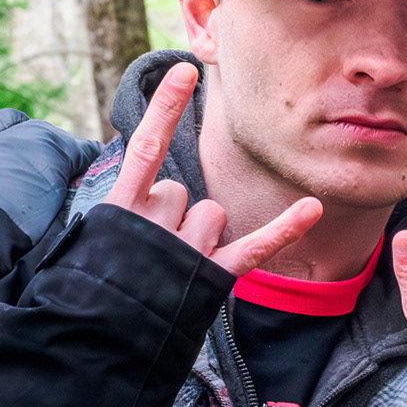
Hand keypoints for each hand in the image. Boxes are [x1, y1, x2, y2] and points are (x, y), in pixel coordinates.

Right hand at [104, 61, 321, 275]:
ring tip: (171, 272)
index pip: (147, 145)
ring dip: (201, 240)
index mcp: (120, 206)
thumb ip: (135, 203)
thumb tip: (166, 190)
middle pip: (188, 196)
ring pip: (212, 217)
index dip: (166, 108)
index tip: (186, 70)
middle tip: (154, 255)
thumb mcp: (101, 235)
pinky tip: (313, 208)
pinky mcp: (208, 276)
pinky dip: (285, 229)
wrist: (94, 336)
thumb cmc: (101, 283)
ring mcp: (181, 248)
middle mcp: (151, 222)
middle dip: (178, 220)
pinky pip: (254, 246)